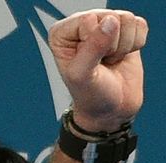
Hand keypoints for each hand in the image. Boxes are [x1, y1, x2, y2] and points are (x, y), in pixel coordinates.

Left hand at [49, 10, 146, 132]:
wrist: (112, 107)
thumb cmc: (90, 95)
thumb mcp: (83, 76)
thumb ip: (92, 48)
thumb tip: (110, 21)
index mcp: (61, 34)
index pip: (89, 20)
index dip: (95, 43)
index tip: (89, 62)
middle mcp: (81, 25)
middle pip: (110, 17)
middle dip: (111, 45)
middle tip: (101, 63)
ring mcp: (103, 25)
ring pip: (127, 19)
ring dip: (123, 46)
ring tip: (109, 60)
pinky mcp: (124, 29)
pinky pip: (140, 24)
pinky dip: (136, 44)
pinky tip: (121, 55)